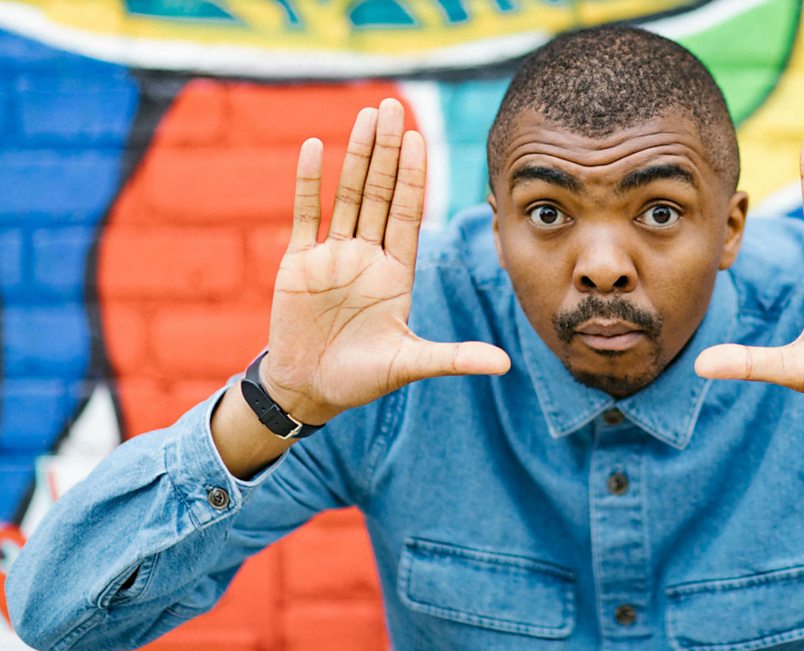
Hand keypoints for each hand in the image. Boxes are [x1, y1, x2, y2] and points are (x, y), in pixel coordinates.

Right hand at [262, 100, 509, 424]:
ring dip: (357, 156)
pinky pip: (305, 214)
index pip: (408, 214)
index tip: (420, 141)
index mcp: (396, 273)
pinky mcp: (299, 262)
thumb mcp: (409, 365)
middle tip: (393, 107)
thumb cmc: (361, 378)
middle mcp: (368, 256)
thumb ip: (454, 358)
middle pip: (381, 193)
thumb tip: (505, 364)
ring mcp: (333, 255)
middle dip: (389, 152)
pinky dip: (309, 182)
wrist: (309, 390)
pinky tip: (315, 147)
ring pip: (348, 195)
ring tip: (367, 116)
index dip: (414, 177)